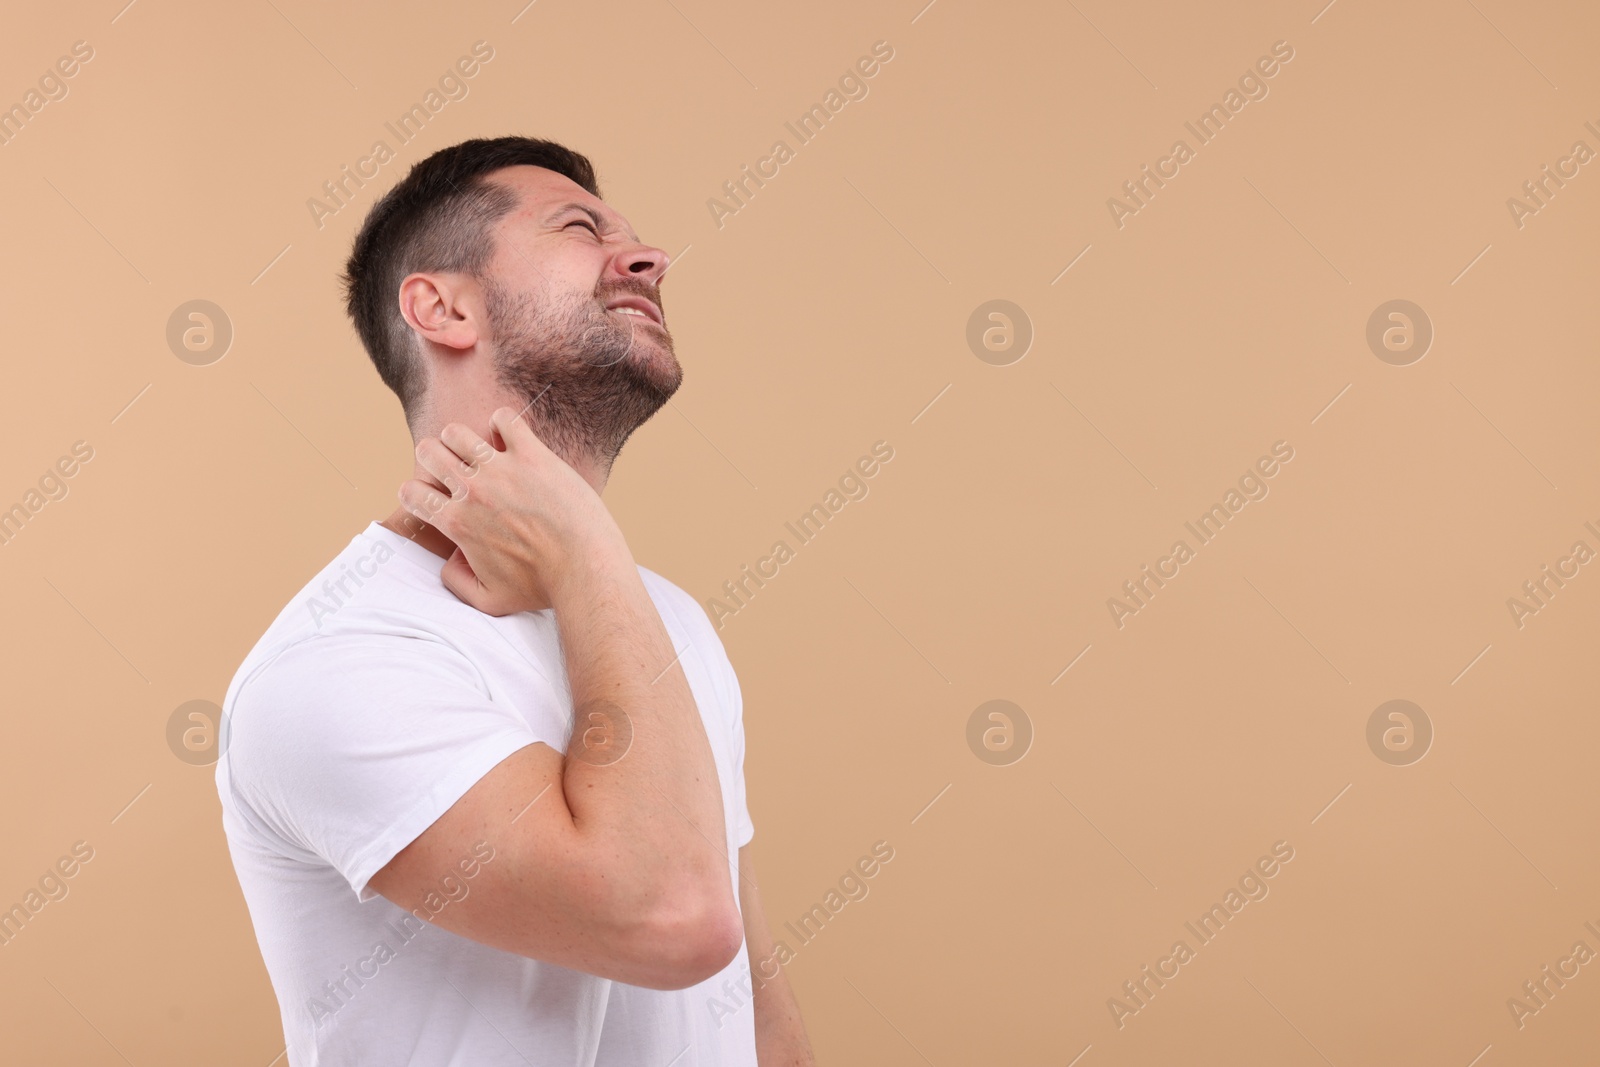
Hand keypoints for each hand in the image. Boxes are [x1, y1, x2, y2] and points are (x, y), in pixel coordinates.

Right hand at [397, 406, 628, 614]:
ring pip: (456, 432)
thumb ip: (456, 583)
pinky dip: (502, 424)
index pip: (412, 493)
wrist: (585, 566)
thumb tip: (449, 561)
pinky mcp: (532, 454)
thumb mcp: (489, 600)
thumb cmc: (541, 587)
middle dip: (433, 459)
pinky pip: (504, 419)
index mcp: (458, 522)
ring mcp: (501, 468)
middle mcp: (472, 490)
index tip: (432, 497)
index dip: (415, 494)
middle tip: (452, 470)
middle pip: (427, 452)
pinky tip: (511, 440)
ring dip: (461, 439)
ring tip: (478, 454)